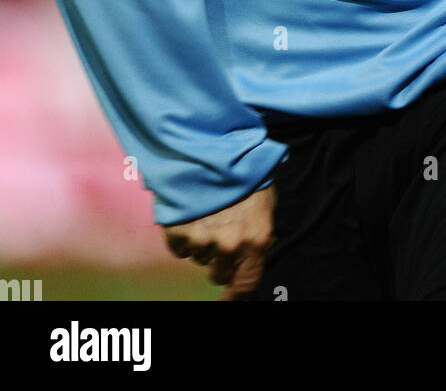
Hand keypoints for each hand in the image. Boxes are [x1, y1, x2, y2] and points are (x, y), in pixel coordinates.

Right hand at [163, 182, 275, 298]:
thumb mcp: (265, 201)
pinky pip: (179, 249)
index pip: (246, 283)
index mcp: (256, 239)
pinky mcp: (178, 232)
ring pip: (199, 258)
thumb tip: (256, 248)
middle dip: (221, 260)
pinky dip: (184, 236)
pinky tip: (192, 214)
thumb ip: (260, 230)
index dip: (236, 295)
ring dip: (203, 243)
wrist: (212, 145)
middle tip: (221, 235)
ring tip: (208, 213)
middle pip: (219, 273)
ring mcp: (202, 240)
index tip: (228, 301)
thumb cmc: (244, 171)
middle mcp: (229, 245)